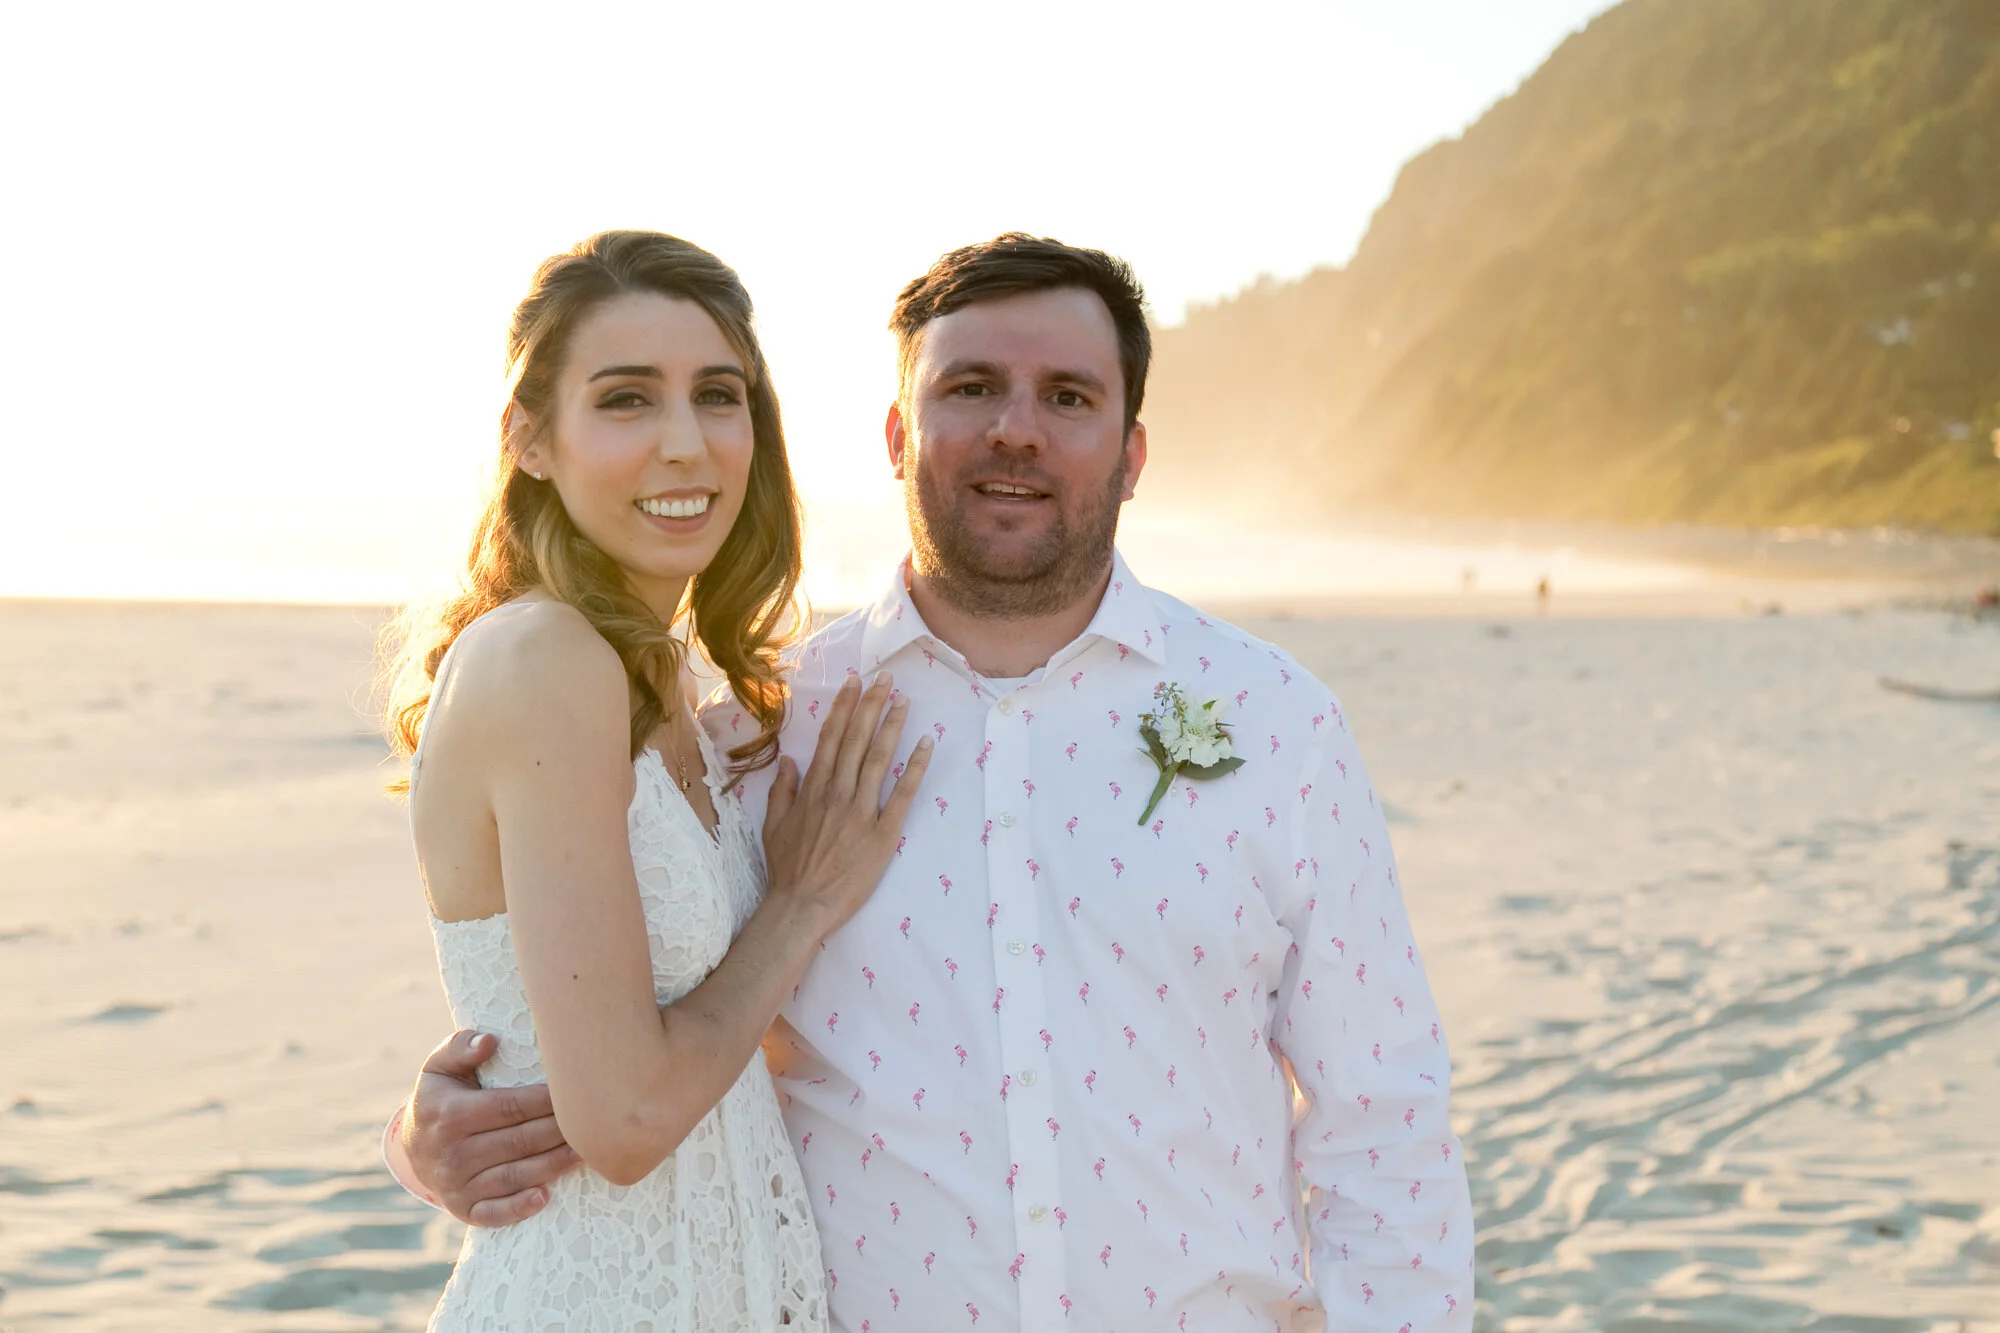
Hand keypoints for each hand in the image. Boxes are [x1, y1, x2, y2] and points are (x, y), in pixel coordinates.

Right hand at [399, 1030, 581, 1224]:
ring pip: (514, 1176)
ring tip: (587, 1153)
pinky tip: (546, 1197)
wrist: (411, 1145)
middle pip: (519, 1141)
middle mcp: (453, 1152)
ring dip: (553, 1166)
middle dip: (559, 1132)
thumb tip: (490, 1042)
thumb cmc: (440, 1097)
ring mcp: (456, 1184)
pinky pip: (493, 1213)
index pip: (511, 1107)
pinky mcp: (463, 1209)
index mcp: (452, 1114)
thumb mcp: (440, 1067)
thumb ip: (462, 1047)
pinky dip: (519, 1208)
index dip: (547, 1101)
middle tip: (596, 1122)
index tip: (577, 1092)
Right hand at [763, 673, 932, 936]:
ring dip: (892, 727)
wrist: (802, 906)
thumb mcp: (773, 825)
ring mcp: (861, 812)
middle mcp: (837, 794)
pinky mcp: (883, 834)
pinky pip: (902, 795)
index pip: (831, 739)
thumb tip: (789, 759)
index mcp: (812, 790)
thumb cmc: (788, 868)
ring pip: (879, 760)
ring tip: (904, 701)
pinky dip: (915, 768)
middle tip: (886, 678)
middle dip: (871, 706)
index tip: (855, 683)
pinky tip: (926, 745)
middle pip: (857, 741)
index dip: (845, 709)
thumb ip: (782, 790)